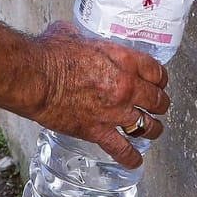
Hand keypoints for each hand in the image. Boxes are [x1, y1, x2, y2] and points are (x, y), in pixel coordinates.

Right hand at [28, 21, 170, 167]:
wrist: (36, 78)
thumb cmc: (50, 54)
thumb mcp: (73, 35)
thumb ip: (83, 39)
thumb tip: (74, 36)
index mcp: (124, 60)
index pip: (157, 72)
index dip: (160, 79)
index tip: (158, 83)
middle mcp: (126, 87)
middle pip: (157, 100)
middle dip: (159, 104)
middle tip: (157, 106)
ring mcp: (115, 112)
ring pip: (147, 126)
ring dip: (152, 129)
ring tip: (151, 131)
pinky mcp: (98, 131)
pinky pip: (122, 150)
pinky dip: (130, 158)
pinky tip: (134, 161)